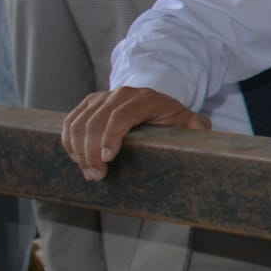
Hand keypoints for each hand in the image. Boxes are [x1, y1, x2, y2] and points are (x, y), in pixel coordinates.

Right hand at [61, 87, 209, 180]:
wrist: (156, 101)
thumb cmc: (171, 117)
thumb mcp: (188, 121)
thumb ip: (196, 127)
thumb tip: (201, 130)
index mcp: (146, 98)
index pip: (121, 116)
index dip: (111, 137)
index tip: (107, 159)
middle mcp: (121, 94)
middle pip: (96, 122)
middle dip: (91, 152)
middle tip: (96, 176)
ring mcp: (102, 98)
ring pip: (79, 122)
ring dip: (79, 150)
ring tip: (88, 173)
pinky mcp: (89, 104)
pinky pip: (71, 121)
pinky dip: (69, 141)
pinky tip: (76, 159)